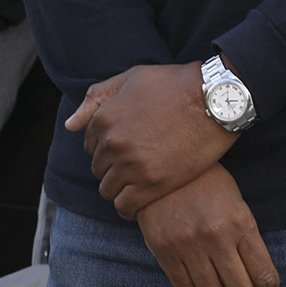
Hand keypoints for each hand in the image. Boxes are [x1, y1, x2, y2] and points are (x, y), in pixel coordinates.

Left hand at [67, 62, 232, 218]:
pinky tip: (141, 200)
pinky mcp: (153, 184)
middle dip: (112, 167)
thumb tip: (70, 124)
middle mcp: (113, 143)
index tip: (125, 147)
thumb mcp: (132, 79)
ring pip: (109, 190)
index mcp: (105, 118)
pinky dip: (129, 207)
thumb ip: (97, 98)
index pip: (89, 145)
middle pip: (98, 169)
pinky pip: (126, 207)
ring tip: (139, 182)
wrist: (215, 99)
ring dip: (120, 187)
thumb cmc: (175, 84)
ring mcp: (132, 165)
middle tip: (135, 163)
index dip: (106, 146)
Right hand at [135, 166, 278, 286]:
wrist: (165, 165)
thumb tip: (257, 282)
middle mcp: (216, 237)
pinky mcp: (164, 250)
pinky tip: (193, 268)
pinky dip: (192, 284)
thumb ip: (246, 241)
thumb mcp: (237, 205)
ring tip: (215, 277)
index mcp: (241, 224)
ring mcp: (188, 245)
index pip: (265, 277)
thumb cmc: (208, 186)